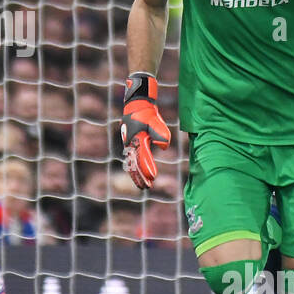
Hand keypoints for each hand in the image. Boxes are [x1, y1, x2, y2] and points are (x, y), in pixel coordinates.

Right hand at [120, 72, 170, 189]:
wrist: (136, 105)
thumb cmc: (147, 114)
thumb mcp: (156, 122)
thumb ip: (161, 134)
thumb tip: (164, 147)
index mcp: (138, 140)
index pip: (143, 158)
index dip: (148, 168)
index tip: (153, 178)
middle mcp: (131, 144)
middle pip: (134, 165)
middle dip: (140, 177)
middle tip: (147, 187)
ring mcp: (129, 145)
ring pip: (131, 164)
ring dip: (137, 175)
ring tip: (143, 185)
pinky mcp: (130, 144)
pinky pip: (131, 160)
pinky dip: (134, 168)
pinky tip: (139, 174)